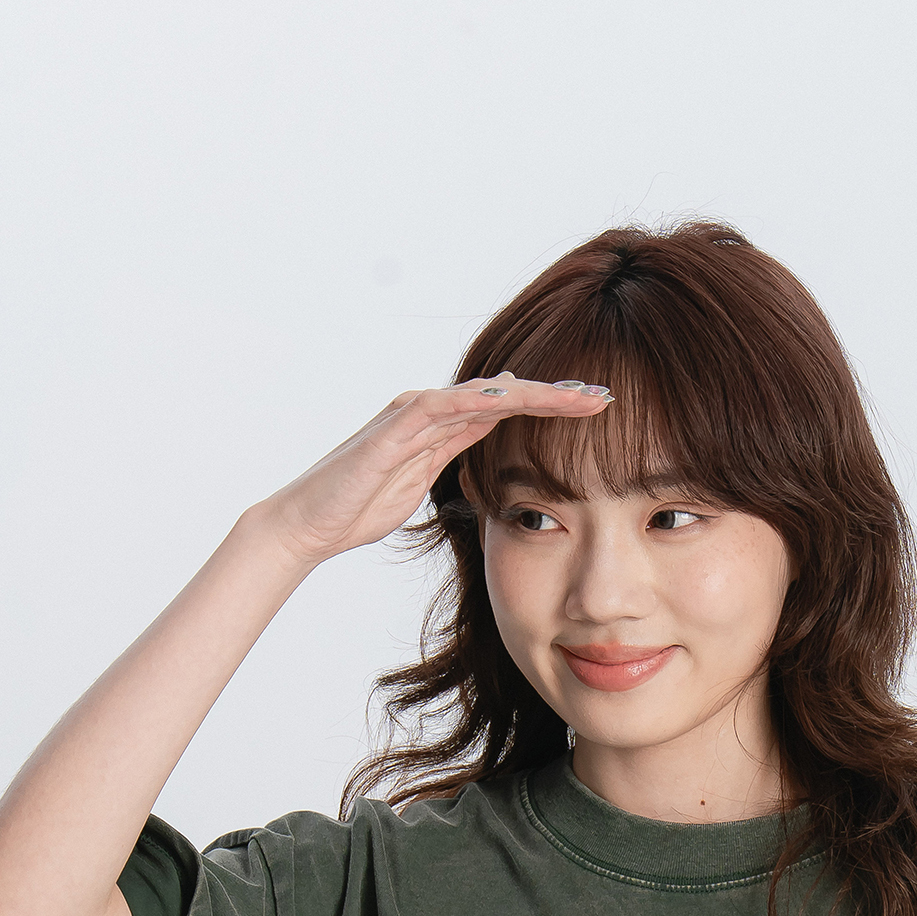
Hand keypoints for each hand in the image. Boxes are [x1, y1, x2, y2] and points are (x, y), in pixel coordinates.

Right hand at [265, 375, 608, 565]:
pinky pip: (442, 407)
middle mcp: (432, 411)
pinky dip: (478, 400)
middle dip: (557, 395)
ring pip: (484, 394)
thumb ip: (459, 461)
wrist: (312, 521)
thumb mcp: (427, 484)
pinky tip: (514, 398)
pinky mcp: (394, 428)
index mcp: (444, 427)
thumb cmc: (361, 506)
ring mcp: (412, 414)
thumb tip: (494, 450)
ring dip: (534, 393)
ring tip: (577, 397)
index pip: (509, 410)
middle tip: (604, 396)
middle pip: (506, 394)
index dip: (554, 409)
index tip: (599, 413)